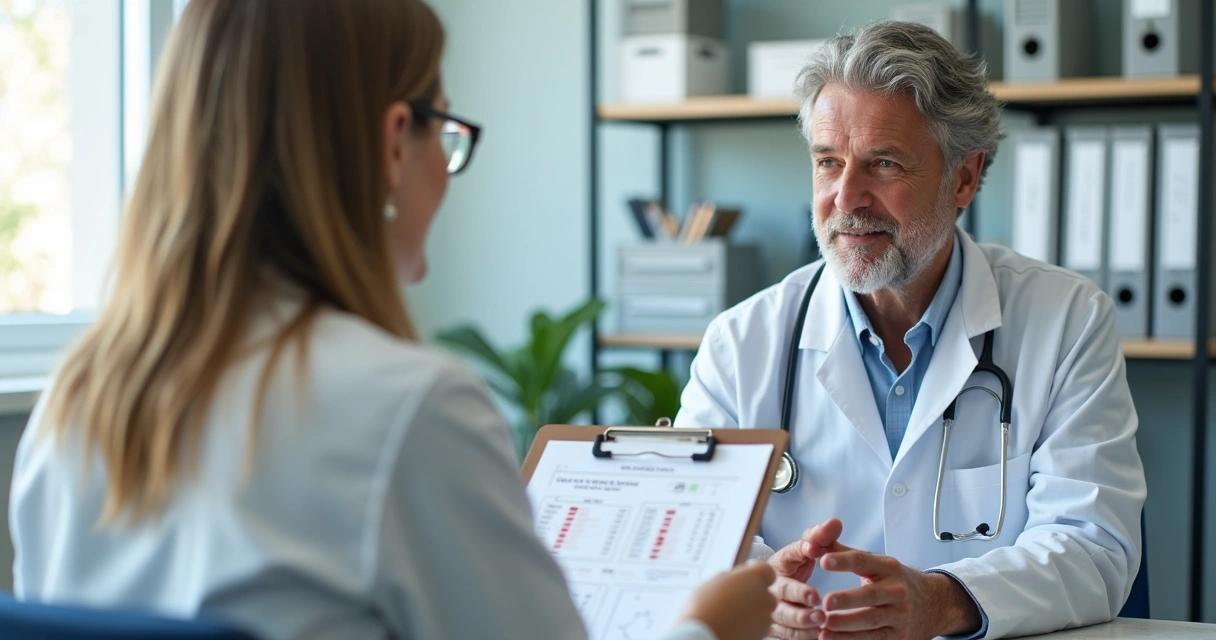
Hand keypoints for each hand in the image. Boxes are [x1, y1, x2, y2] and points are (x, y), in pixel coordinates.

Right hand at [679, 561, 777, 639]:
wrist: (704, 636)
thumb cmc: (705, 607)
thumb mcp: (714, 581)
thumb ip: (732, 577)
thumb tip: (736, 579)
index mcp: (755, 578)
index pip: (766, 571)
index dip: (755, 573)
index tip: (744, 576)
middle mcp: (765, 597)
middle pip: (765, 592)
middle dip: (753, 594)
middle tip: (733, 597)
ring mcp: (765, 618)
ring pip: (762, 610)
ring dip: (751, 610)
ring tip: (730, 613)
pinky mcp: (762, 634)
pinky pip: (758, 625)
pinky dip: (749, 624)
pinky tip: (733, 624)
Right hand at [765, 519, 842, 638]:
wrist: (770, 592)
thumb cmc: (791, 569)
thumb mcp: (805, 550)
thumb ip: (820, 537)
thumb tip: (835, 523)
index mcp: (778, 563)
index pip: (787, 554)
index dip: (800, 552)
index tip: (813, 549)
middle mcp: (771, 587)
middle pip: (781, 591)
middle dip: (798, 594)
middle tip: (816, 598)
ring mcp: (771, 609)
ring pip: (782, 617)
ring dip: (800, 620)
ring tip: (819, 621)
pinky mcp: (776, 628)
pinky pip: (786, 635)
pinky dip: (800, 635)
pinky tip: (816, 635)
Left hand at [818, 546, 981, 639]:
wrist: (934, 604)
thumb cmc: (895, 581)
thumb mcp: (877, 563)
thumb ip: (844, 552)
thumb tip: (815, 540)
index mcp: (888, 567)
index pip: (864, 561)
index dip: (844, 560)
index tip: (824, 561)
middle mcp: (897, 590)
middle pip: (870, 595)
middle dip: (847, 600)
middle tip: (825, 602)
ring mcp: (900, 615)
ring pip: (872, 621)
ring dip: (846, 625)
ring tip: (823, 624)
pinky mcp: (899, 636)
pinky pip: (874, 639)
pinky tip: (832, 638)